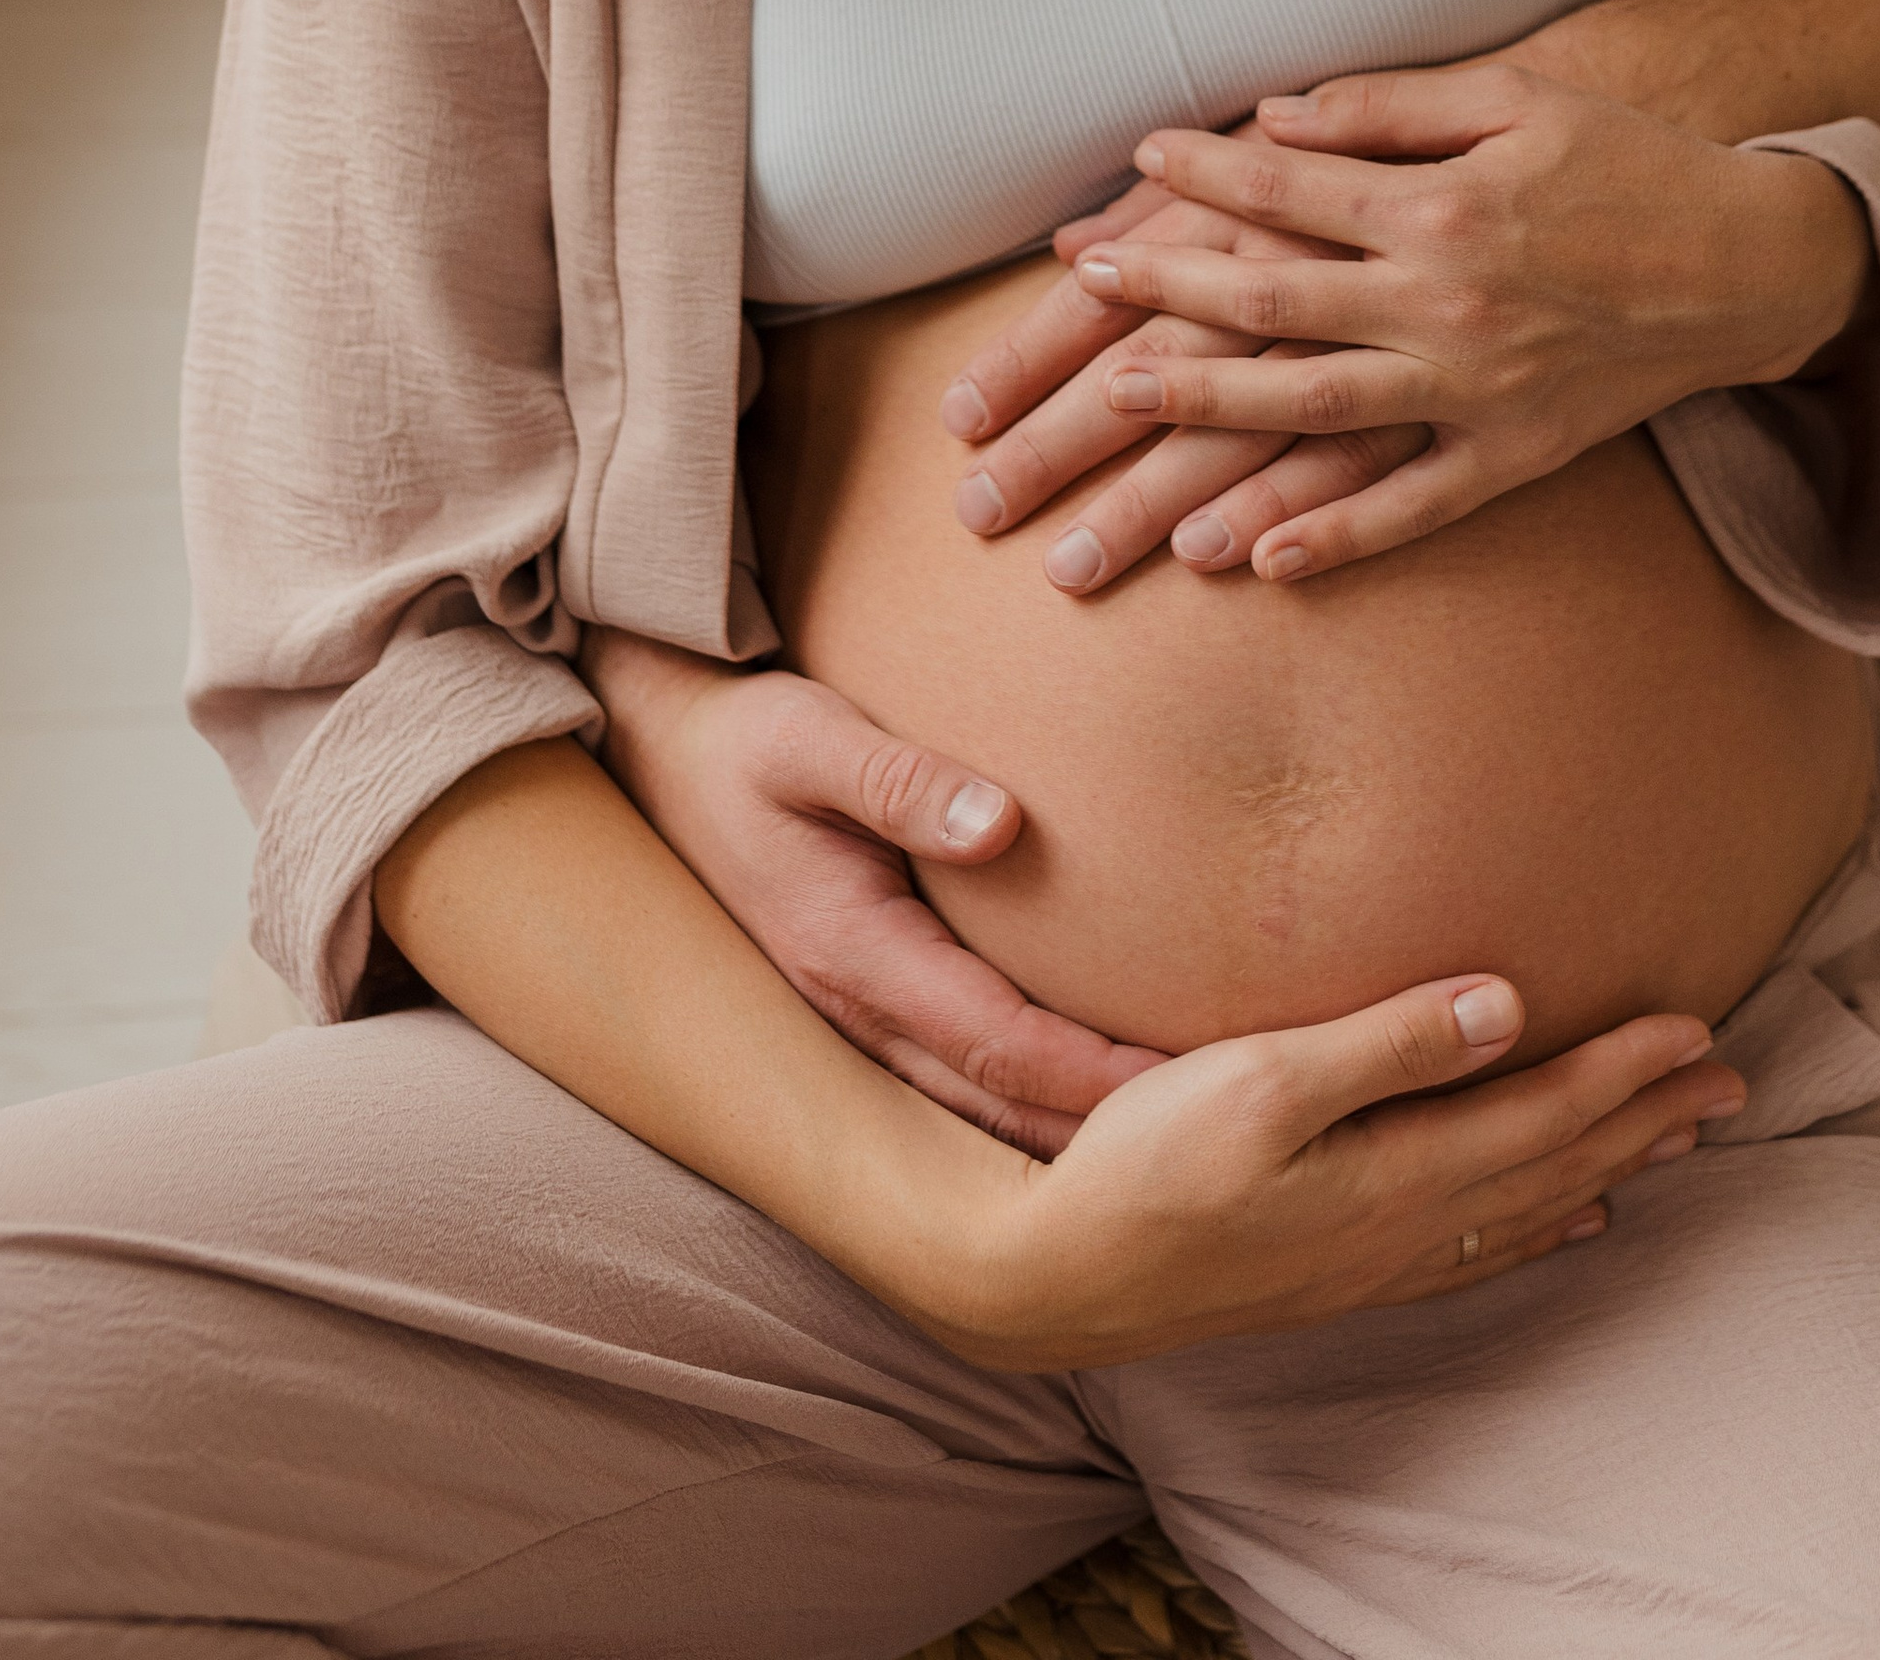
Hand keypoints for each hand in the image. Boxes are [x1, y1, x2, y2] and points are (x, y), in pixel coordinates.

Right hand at [582, 629, 1164, 1155]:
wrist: (660, 750)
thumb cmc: (746, 736)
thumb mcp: (811, 736)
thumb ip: (901, 779)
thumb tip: (1000, 824)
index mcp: (850, 953)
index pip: (994, 1043)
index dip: (1089, 1076)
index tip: (1189, 1087)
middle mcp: (852, 1009)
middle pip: (994, 1105)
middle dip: (1101, 1135)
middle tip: (1219, 1141)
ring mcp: (852, 1018)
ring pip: (972, 1109)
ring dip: (1066, 1132)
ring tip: (1178, 1144)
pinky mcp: (862, 1002)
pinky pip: (952, 1080)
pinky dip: (1023, 1104)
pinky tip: (1087, 1106)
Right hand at [940, 972, 1747, 1371]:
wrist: (1059, 1274)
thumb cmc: (1147, 1162)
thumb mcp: (1259, 1078)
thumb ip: (1388, 1042)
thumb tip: (1508, 1004)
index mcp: (1396, 1169)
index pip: (1543, 1111)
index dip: (1626, 1069)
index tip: (1698, 1027)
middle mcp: (1404, 1225)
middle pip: (1556, 1164)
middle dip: (1648, 1118)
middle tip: (1731, 1082)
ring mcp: (1374, 1260)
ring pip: (1529, 1209)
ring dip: (1610, 1168)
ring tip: (1678, 1139)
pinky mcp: (1340, 1275)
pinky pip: (1478, 1251)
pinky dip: (1541, 1227)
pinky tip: (1567, 1220)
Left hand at [952, 61, 1874, 589]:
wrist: (1752, 263)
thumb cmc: (1627, 163)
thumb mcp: (1519, 96)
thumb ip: (1391, 106)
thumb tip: (1276, 114)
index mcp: (1440, 205)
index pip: (1284, 190)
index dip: (1197, 179)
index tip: (1123, 175)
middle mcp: (1445, 301)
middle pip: (1267, 305)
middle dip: (1158, 298)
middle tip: (1072, 296)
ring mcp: (1476, 390)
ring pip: (1310, 415)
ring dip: (1204, 418)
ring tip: (1115, 419)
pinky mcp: (1513, 456)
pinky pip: (1408, 509)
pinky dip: (1330, 538)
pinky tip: (1249, 560)